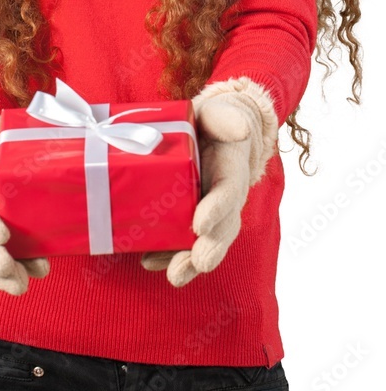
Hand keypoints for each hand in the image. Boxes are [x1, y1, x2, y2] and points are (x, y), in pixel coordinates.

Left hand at [141, 81, 276, 287]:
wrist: (211, 134)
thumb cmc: (214, 124)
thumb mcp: (219, 115)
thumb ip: (227, 120)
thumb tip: (240, 128)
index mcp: (233, 170)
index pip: (230, 192)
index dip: (218, 209)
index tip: (200, 223)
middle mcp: (225, 198)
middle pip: (223, 228)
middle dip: (211, 248)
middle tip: (197, 263)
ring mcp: (209, 212)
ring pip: (206, 242)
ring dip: (190, 261)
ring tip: (175, 275)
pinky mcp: (188, 219)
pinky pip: (183, 242)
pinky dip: (168, 255)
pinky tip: (149, 262)